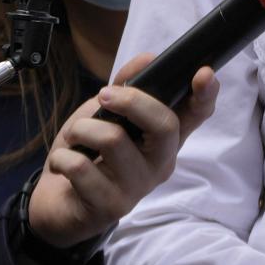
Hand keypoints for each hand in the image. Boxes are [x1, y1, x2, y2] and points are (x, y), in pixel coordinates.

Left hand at [23, 56, 217, 253]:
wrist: (58, 205)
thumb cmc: (87, 155)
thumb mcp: (103, 115)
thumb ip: (125, 87)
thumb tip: (148, 58)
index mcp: (164, 139)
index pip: (197, 116)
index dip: (205, 94)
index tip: (203, 73)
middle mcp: (160, 163)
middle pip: (164, 124)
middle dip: (131, 101)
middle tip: (103, 96)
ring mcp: (138, 187)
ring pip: (114, 140)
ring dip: (81, 130)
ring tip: (74, 139)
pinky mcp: (112, 206)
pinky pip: (81, 167)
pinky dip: (62, 157)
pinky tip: (63, 165)